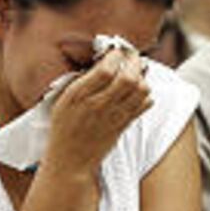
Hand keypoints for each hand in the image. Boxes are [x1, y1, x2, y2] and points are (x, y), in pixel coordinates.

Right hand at [43, 48, 151, 179]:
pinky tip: (138, 91)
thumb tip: (104, 60)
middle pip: (128, 78)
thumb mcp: (63, 99)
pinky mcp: (123, 126)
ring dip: (142, 77)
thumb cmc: (64, 127)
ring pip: (140, 91)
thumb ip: (83, 80)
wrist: (70, 160)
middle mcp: (97, 105)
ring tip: (136, 73)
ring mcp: (113, 117)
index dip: (115, 55)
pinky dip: (146, 95)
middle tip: (132, 56)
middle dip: (134, 61)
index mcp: (78, 95)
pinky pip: (143, 106)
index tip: (116, 50)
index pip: (105, 69)